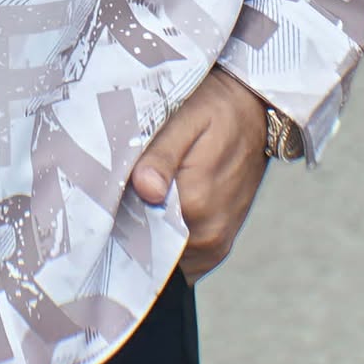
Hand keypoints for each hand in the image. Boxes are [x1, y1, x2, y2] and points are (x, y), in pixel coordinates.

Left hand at [128, 66, 267, 285]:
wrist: (253, 110)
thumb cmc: (214, 107)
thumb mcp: (185, 117)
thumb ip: (163, 156)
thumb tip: (145, 189)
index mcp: (195, 203)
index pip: (134, 224)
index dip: (117, 205)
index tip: (110, 183)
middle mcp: (208, 234)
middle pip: (148, 240)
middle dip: (131, 217)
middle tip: (127, 179)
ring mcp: (216, 245)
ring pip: (163, 250)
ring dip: (150, 226)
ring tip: (148, 186)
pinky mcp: (219, 247)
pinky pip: (181, 255)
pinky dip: (167, 236)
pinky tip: (165, 203)